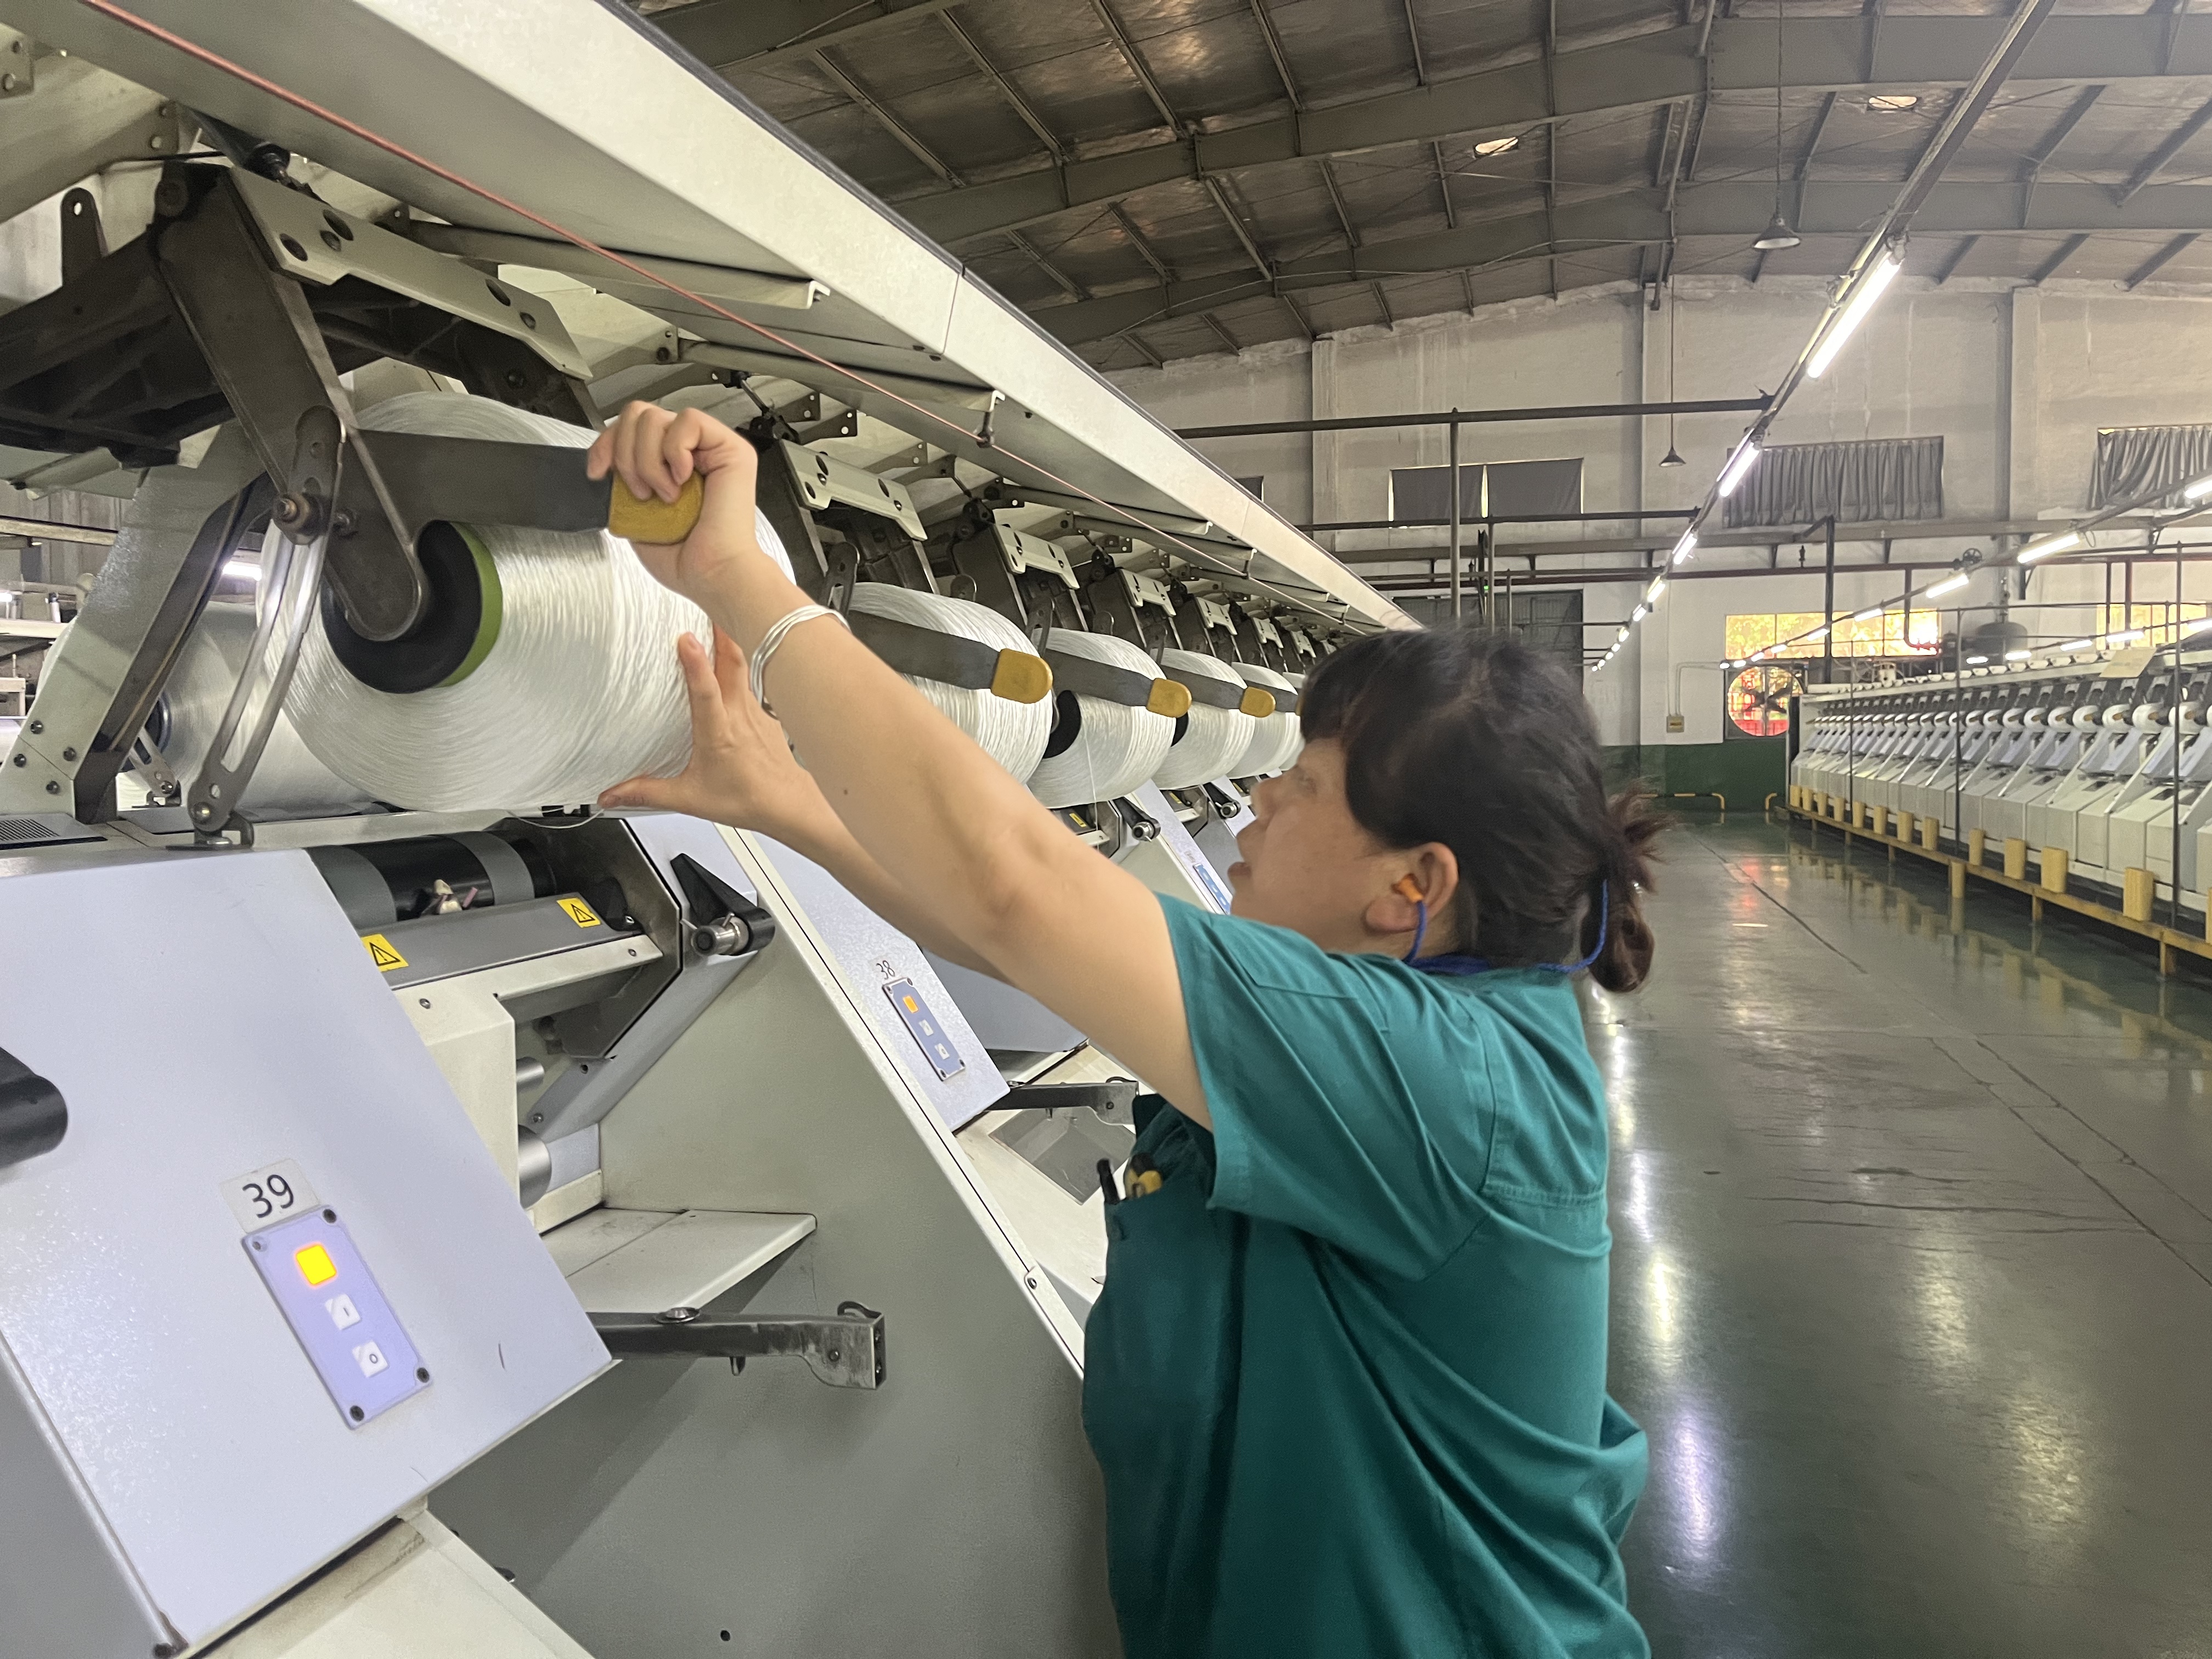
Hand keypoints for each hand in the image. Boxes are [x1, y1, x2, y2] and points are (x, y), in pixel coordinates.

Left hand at [585, 402, 763, 601]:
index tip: (598, 472)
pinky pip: (689, 421)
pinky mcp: (731, 448)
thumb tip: (606, 464)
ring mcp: (711, 448)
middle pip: (639, 414)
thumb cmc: (686, 560)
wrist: (711, 574)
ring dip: (648, 460)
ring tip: (665, 493)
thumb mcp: (635, 516)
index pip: (630, 428)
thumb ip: (623, 483)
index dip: (607, 443)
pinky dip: (675, 450)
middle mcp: (690, 453)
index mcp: (669, 466)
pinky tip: (682, 478)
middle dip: (625, 453)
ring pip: (656, 417)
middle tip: (641, 492)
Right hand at [599, 626, 832, 842]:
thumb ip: (647, 793)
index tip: (685, 638)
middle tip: (707, 595)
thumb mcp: (691, 798)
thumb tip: (612, 794)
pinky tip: (744, 637)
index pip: (705, 692)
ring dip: (735, 632)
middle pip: (731, 660)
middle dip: (719, 626)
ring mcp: (756, 706)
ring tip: (724, 603)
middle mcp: (739, 713)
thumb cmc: (749, 798)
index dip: (695, 665)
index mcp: (718, 732)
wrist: (790, 805)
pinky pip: (756, 670)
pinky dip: (749, 650)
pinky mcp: (767, 707)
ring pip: (746, 660)